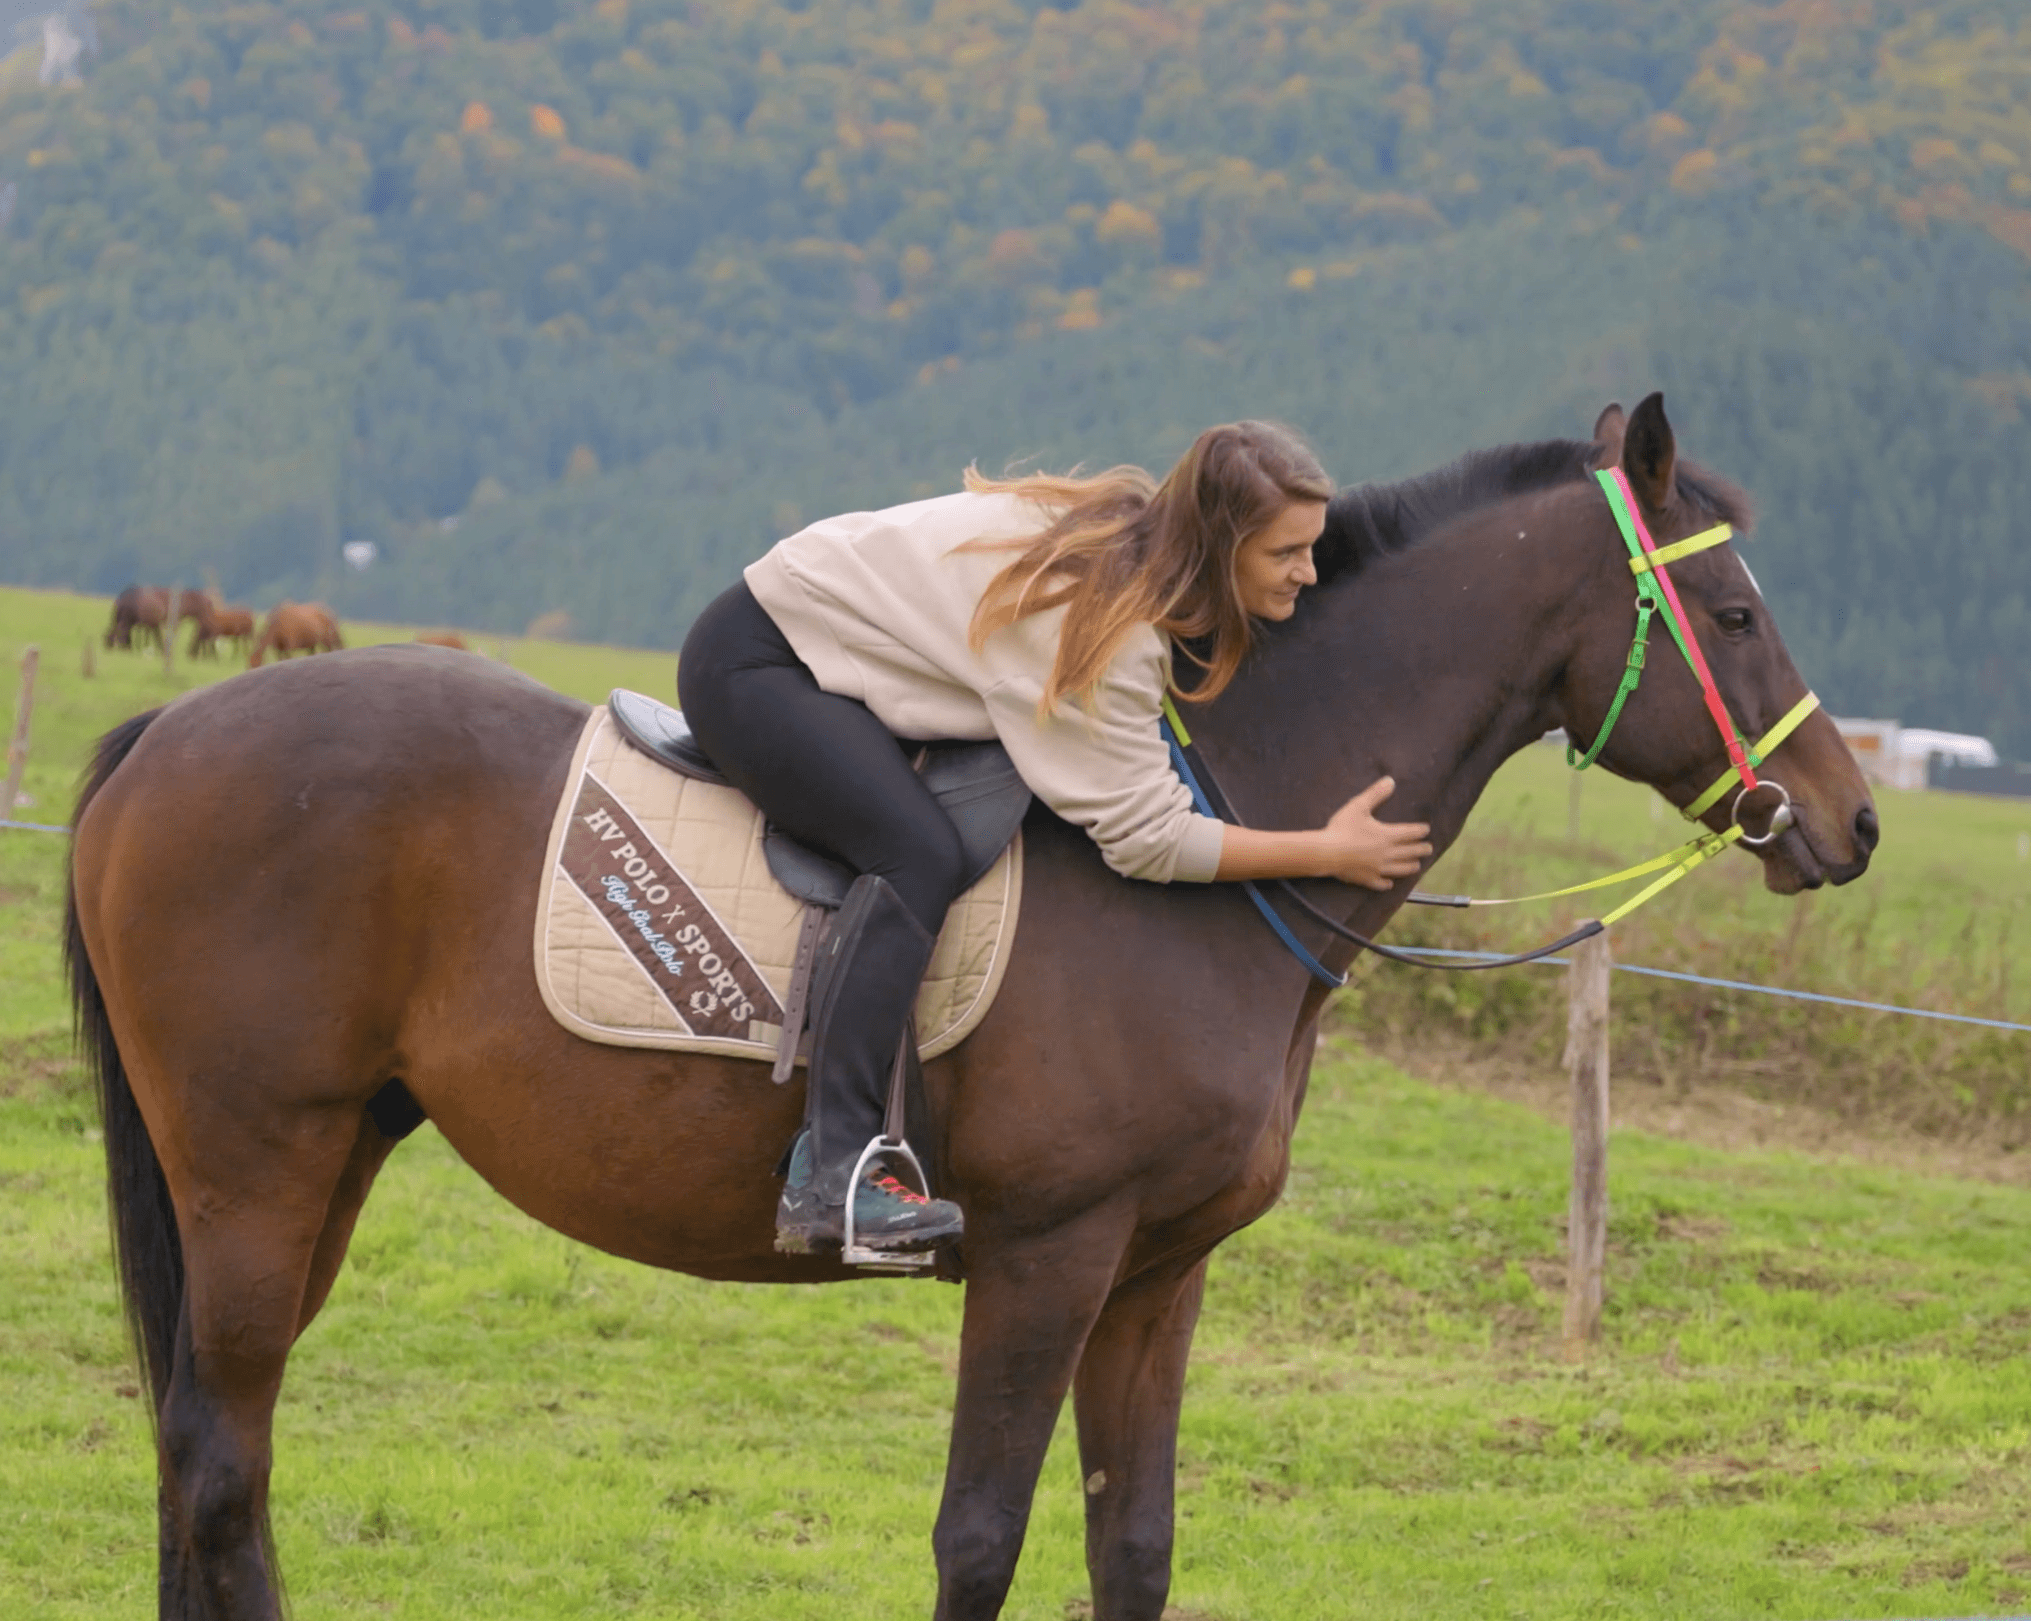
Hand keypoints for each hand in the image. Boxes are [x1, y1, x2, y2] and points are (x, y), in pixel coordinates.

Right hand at [1317, 777, 1432, 889]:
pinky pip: (1381, 883)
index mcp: (1387, 835)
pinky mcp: (1367, 879)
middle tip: (1429, 848)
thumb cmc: (1342, 827)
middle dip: (1421, 849)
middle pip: (1410, 852)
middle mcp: (1387, 853)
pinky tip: (1389, 883)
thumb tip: (1391, 781)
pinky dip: (1387, 883)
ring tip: (1417, 865)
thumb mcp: (1358, 806)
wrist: (1326, 852)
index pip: (1410, 833)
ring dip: (1411, 866)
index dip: (1420, 830)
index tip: (1426, 829)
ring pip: (1400, 869)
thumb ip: (1375, 794)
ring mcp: (1378, 868)